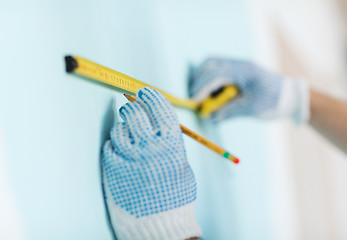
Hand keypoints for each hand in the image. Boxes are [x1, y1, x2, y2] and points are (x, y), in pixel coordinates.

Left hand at [102, 87, 201, 239]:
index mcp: (172, 146)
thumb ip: (171, 143)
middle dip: (132, 106)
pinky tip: (120, 151)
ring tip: (126, 132)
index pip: (160, 109)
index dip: (151, 97)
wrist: (160, 225)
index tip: (144, 91)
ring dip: (122, 126)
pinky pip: (110, 146)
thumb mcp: (182, 166)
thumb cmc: (175, 196)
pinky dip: (114, 145)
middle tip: (130, 106)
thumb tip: (157, 120)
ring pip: (120, 128)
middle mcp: (151, 148)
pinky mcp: (114, 169)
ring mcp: (131, 158)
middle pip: (137, 113)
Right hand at [189, 57, 308, 123]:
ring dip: (203, 78)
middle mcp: (240, 64)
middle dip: (198, 79)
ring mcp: (240, 64)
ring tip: (200, 95)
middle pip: (211, 63)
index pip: (215, 75)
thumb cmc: (273, 102)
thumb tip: (210, 118)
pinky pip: (220, 69)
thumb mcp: (251, 109)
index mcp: (244, 71)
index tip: (193, 101)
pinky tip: (211, 93)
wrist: (291, 96)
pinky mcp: (239, 69)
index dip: (201, 88)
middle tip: (192, 96)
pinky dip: (211, 79)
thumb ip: (229, 112)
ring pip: (213, 64)